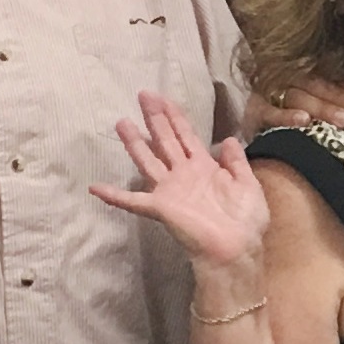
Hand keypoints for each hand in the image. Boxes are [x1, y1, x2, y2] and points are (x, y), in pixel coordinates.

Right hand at [92, 92, 273, 268]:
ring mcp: (170, 191)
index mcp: (204, 168)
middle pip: (165, 141)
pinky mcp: (161, 208)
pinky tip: (95, 188)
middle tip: (143, 95)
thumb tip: (228, 140)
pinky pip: (133, 201)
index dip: (175, 116)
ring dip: (135, 143)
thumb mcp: (248, 184)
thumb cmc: (246, 221)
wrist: (237, 249)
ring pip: (148, 161)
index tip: (163, 98)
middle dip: (155, 118)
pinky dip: (114, 196)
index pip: (186, 136)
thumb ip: (237, 162)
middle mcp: (183, 175)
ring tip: (121, 122)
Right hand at [257, 74, 343, 130]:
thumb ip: (339, 98)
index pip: (325, 76)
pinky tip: (304, 121)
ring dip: (321, 108)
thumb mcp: (321, 110)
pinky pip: (269, 113)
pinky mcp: (254, 113)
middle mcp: (282, 80)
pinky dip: (286, 117)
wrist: (268, 157)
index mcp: (300, 75)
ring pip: (296, 96)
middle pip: (313, 84)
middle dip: (338, 98)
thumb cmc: (302, 131)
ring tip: (343, 120)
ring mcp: (266, 95)